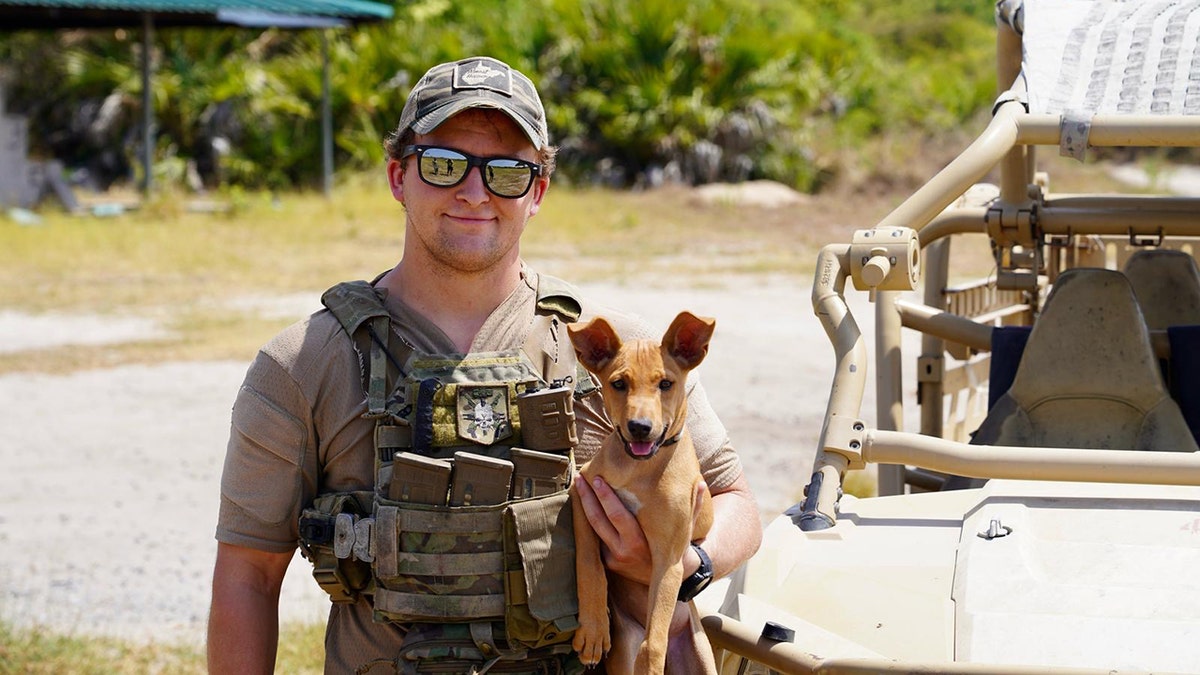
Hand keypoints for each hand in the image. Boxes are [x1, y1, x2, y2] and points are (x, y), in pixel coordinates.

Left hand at [575, 476, 711, 583]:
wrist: (669, 581)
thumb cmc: (677, 548)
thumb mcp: (686, 531)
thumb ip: (693, 508)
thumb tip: (702, 483)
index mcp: (641, 544)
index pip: (618, 516)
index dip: (605, 497)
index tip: (597, 479)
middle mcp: (624, 552)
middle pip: (599, 521)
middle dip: (588, 498)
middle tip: (581, 477)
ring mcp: (613, 559)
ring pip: (593, 529)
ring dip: (583, 506)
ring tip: (578, 485)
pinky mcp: (607, 563)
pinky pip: (596, 538)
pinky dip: (588, 520)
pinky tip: (583, 501)